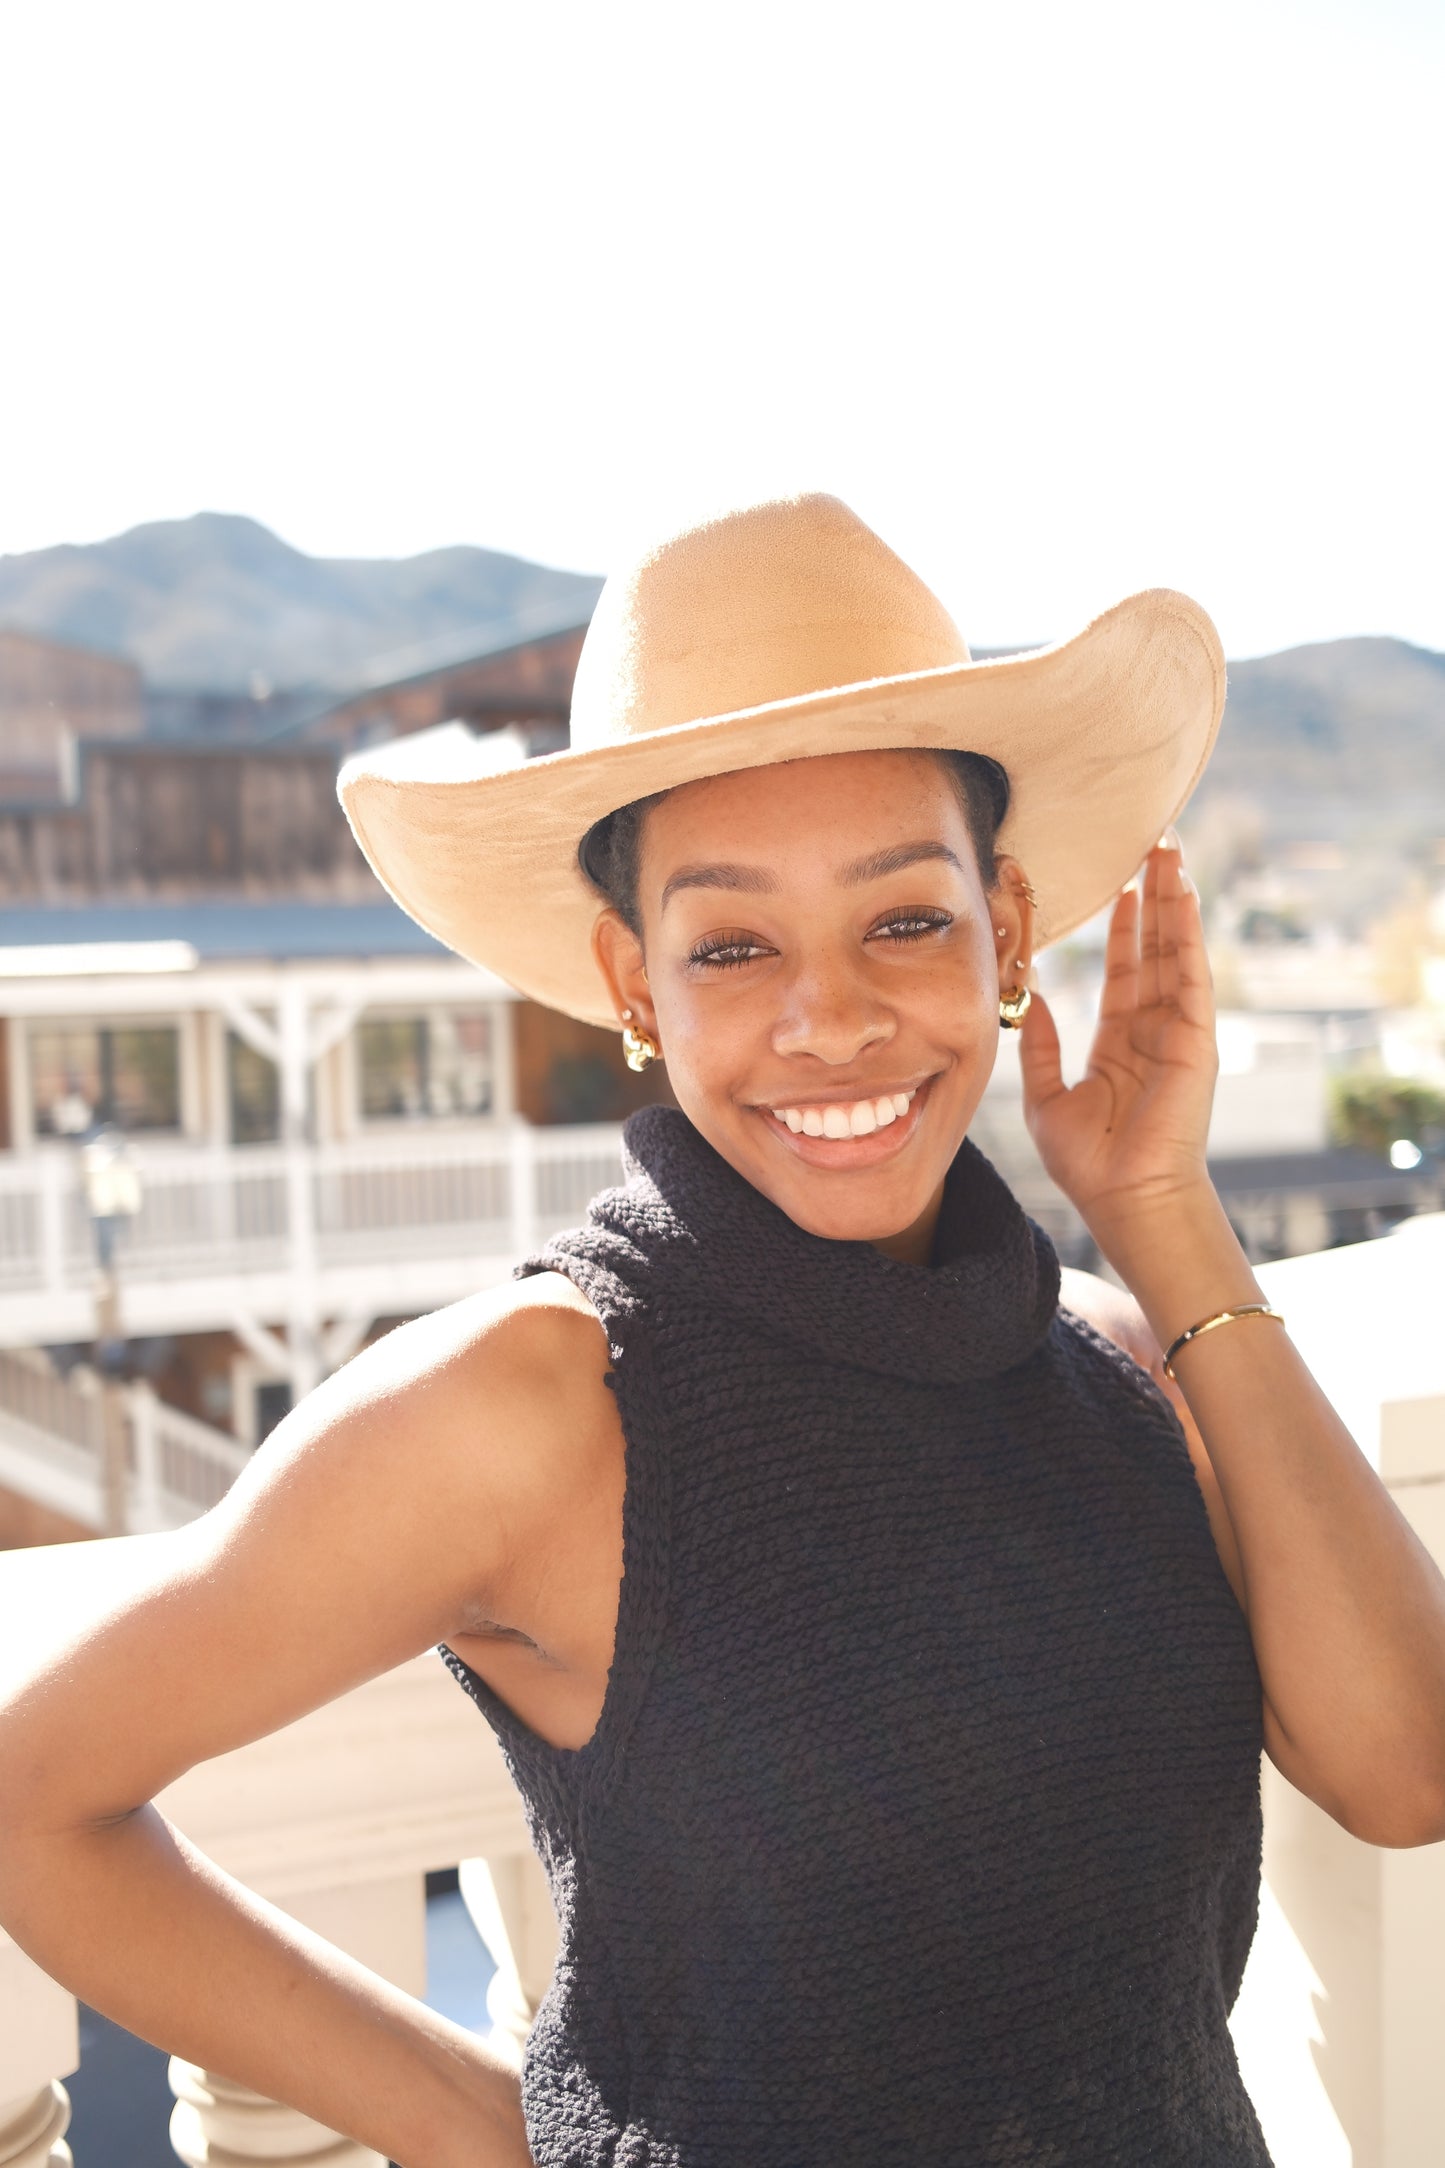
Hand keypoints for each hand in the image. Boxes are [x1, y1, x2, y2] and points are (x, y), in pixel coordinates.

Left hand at [1017, 833, 1217, 1237]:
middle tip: (1152, 850)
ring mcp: (1179, 1034)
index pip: (1127, 972)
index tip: (1119, 887)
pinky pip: (1192, 975)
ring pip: (1177, 952)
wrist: (1124, 1198)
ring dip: (1174, 902)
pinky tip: (1181, 895)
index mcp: (1121, 1044)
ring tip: (1169, 854)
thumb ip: (1039, 1048)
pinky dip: (1188, 934)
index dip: (1125, 930)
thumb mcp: (1045, 1098)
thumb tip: (1033, 1001)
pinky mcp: (1195, 1039)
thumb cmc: (1088, 1163)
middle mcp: (1154, 1032)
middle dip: (1154, 899)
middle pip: (1158, 951)